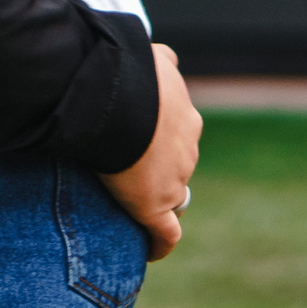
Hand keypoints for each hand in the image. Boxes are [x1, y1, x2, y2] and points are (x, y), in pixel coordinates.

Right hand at [99, 43, 201, 261]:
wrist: (120, 100)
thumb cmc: (130, 75)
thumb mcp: (153, 56)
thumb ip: (163, 60)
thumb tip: (166, 56)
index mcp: (184, 117)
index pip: (179, 133)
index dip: (163, 140)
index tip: (146, 143)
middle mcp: (186, 148)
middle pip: (177, 164)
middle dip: (160, 166)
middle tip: (129, 167)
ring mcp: (174, 180)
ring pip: (172, 194)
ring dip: (156, 196)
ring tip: (130, 202)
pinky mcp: (155, 207)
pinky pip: (166, 233)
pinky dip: (160, 243)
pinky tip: (151, 250)